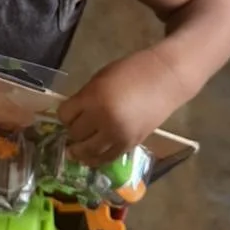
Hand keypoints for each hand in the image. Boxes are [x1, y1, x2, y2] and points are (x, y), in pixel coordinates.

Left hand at [57, 50, 183, 165]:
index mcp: (93, 98)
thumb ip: (85, 97)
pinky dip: (96, 158)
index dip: (64, 115)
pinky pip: (106, 158)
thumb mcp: (100, 79)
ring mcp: (117, 135)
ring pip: (88, 152)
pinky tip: (92, 155)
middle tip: (76, 128)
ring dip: (80, 150)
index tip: (68, 114)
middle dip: (72, 131)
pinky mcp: (130, 144)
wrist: (166, 78)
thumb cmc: (131, 71)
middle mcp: (103, 119)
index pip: (65, 115)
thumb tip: (71, 115)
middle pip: (75, 134)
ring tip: (77, 149)